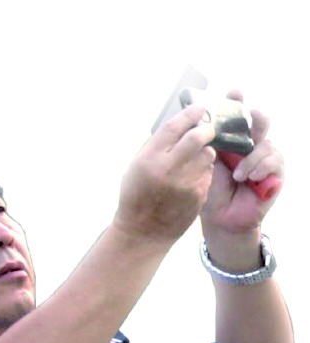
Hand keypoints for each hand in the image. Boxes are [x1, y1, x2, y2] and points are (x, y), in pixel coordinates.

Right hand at [114, 104, 215, 243]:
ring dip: (205, 151)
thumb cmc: (136, 198)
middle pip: (197, 138)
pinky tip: (193, 177)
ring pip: (207, 155)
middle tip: (207, 128)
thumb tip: (179, 125)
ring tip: (196, 157)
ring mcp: (186, 184)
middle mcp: (169, 170)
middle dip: (205, 129)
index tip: (199, 108)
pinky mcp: (198, 196)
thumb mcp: (136, 168)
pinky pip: (207, 173)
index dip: (189, 114)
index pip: (174, 128)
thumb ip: (155, 147)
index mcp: (149, 160)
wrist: (143, 233)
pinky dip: (204, 170)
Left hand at [201, 91, 283, 235]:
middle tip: (252, 115)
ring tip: (238, 176)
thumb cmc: (213, 192)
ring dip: (251, 159)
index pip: (237, 116)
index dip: (237, 103)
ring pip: (265, 144)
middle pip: (259, 122)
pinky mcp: (276, 172)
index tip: (235, 93)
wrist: (222, 219)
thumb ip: (209, 145)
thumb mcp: (208, 166)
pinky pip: (274, 160)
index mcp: (233, 141)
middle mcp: (251, 145)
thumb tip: (200, 122)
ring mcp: (265, 157)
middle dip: (256, 118)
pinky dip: (260, 168)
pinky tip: (250, 178)